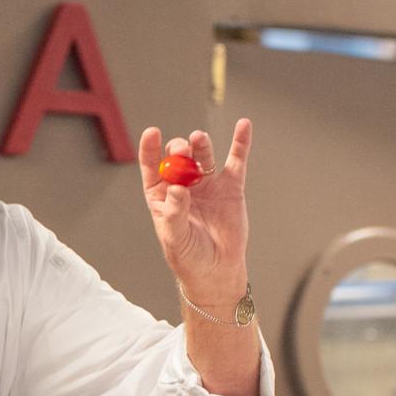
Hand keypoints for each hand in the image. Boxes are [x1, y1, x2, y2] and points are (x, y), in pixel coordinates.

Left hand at [138, 118, 251, 304]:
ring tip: (198, 140)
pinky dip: (240, 143)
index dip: (151, 148)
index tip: (152, 132)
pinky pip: (236, 161)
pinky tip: (243, 125)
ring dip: (200, 144)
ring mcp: (207, 184)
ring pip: (203, 155)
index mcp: (161, 194)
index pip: (152, 166)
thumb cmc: (188, 255)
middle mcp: (183, 184)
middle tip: (182, 149)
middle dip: (179, 150)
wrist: (216, 270)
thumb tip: (177, 188)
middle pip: (179, 158)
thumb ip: (175, 213)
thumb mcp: (175, 237)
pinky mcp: (231, 187)